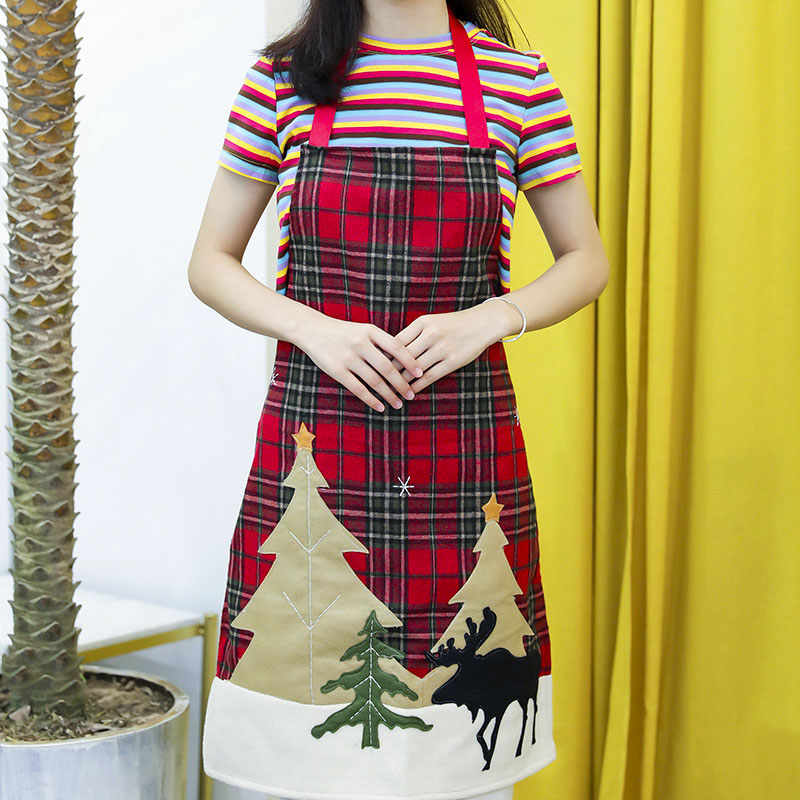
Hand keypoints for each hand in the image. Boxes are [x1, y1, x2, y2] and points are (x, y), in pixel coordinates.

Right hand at [294, 315, 423, 411]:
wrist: (313, 331)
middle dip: (402, 383)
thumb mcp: (364, 330)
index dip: (410, 361)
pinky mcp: (337, 371)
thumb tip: (406, 360)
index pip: (396, 346)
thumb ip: (381, 343)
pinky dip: (371, 400)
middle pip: (387, 367)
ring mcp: (348, 357)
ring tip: (399, 403)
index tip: (420, 373)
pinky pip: (358, 389)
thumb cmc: (344, 332)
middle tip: (412, 394)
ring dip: (389, 394)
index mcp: (370, 331)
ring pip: (375, 381)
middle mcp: (360, 343)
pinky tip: (380, 407)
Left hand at [388, 303, 508, 392]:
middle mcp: (431, 334)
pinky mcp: (453, 361)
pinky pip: (430, 377)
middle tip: (377, 384)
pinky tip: (410, 393)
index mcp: (422, 322)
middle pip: (402, 357)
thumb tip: (391, 351)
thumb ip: (413, 334)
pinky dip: (417, 386)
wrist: (483, 322)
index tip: (374, 367)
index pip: (396, 342)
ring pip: (414, 369)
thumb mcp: (431, 321)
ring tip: (392, 392)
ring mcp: (442, 348)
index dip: (383, 356)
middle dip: (388, 372)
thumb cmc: (453, 324)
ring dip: (401, 383)